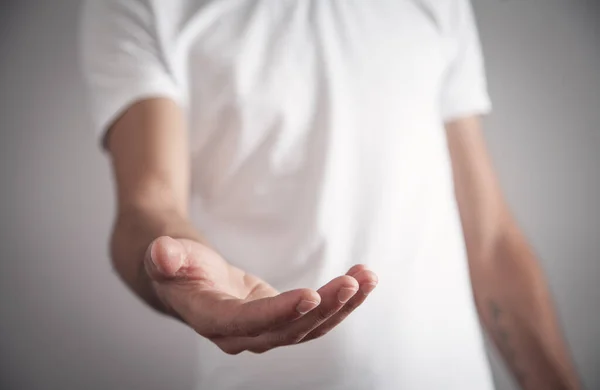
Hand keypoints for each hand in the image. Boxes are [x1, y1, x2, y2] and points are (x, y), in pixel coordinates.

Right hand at [144, 236, 377, 353]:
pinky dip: (339, 301)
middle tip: (355, 282)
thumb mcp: (166, 254)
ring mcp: (263, 330)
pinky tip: (361, 280)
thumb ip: (165, 256)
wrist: (186, 279)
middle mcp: (240, 334)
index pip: (247, 323)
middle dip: (324, 309)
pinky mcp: (279, 319)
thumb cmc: (176, 265)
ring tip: (367, 278)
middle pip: (288, 330)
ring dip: (341, 306)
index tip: (312, 296)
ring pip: (308, 328)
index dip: (279, 313)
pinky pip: (313, 316)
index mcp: (210, 318)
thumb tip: (162, 252)